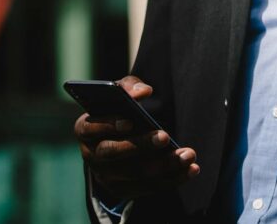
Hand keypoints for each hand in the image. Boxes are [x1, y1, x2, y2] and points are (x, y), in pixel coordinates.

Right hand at [74, 75, 198, 201]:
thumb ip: (129, 87)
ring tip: (188, 155)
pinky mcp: (124, 190)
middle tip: (165, 136)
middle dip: (140, 146)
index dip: (108, 125)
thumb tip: (144, 92)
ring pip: (134, 174)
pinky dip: (171, 179)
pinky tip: (191, 169)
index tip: (131, 121)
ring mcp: (106, 176)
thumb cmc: (120, 109)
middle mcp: (91, 155)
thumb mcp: (120, 93)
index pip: (90, 128)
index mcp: (85, 129)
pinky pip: (148, 188)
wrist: (121, 137)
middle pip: (113, 153)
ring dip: (163, 165)